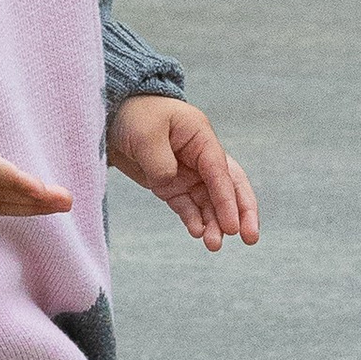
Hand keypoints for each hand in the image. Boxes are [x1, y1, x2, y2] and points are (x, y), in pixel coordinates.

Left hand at [109, 95, 256, 251]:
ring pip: (209, 202)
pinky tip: (197, 233)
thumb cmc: (134, 115)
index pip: (220, 172)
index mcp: (201, 136)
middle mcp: (200, 156)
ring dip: (215, 223)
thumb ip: (161, 162)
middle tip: (249, 238)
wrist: (111, 116)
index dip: (228, 200)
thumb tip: (171, 184)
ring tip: (213, 245)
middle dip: (241, 212)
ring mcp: (187, 172)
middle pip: (229, 186)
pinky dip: (195, 220)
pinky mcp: (172, 185)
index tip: (233, 226)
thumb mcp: (146, 134)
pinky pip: (188, 206)